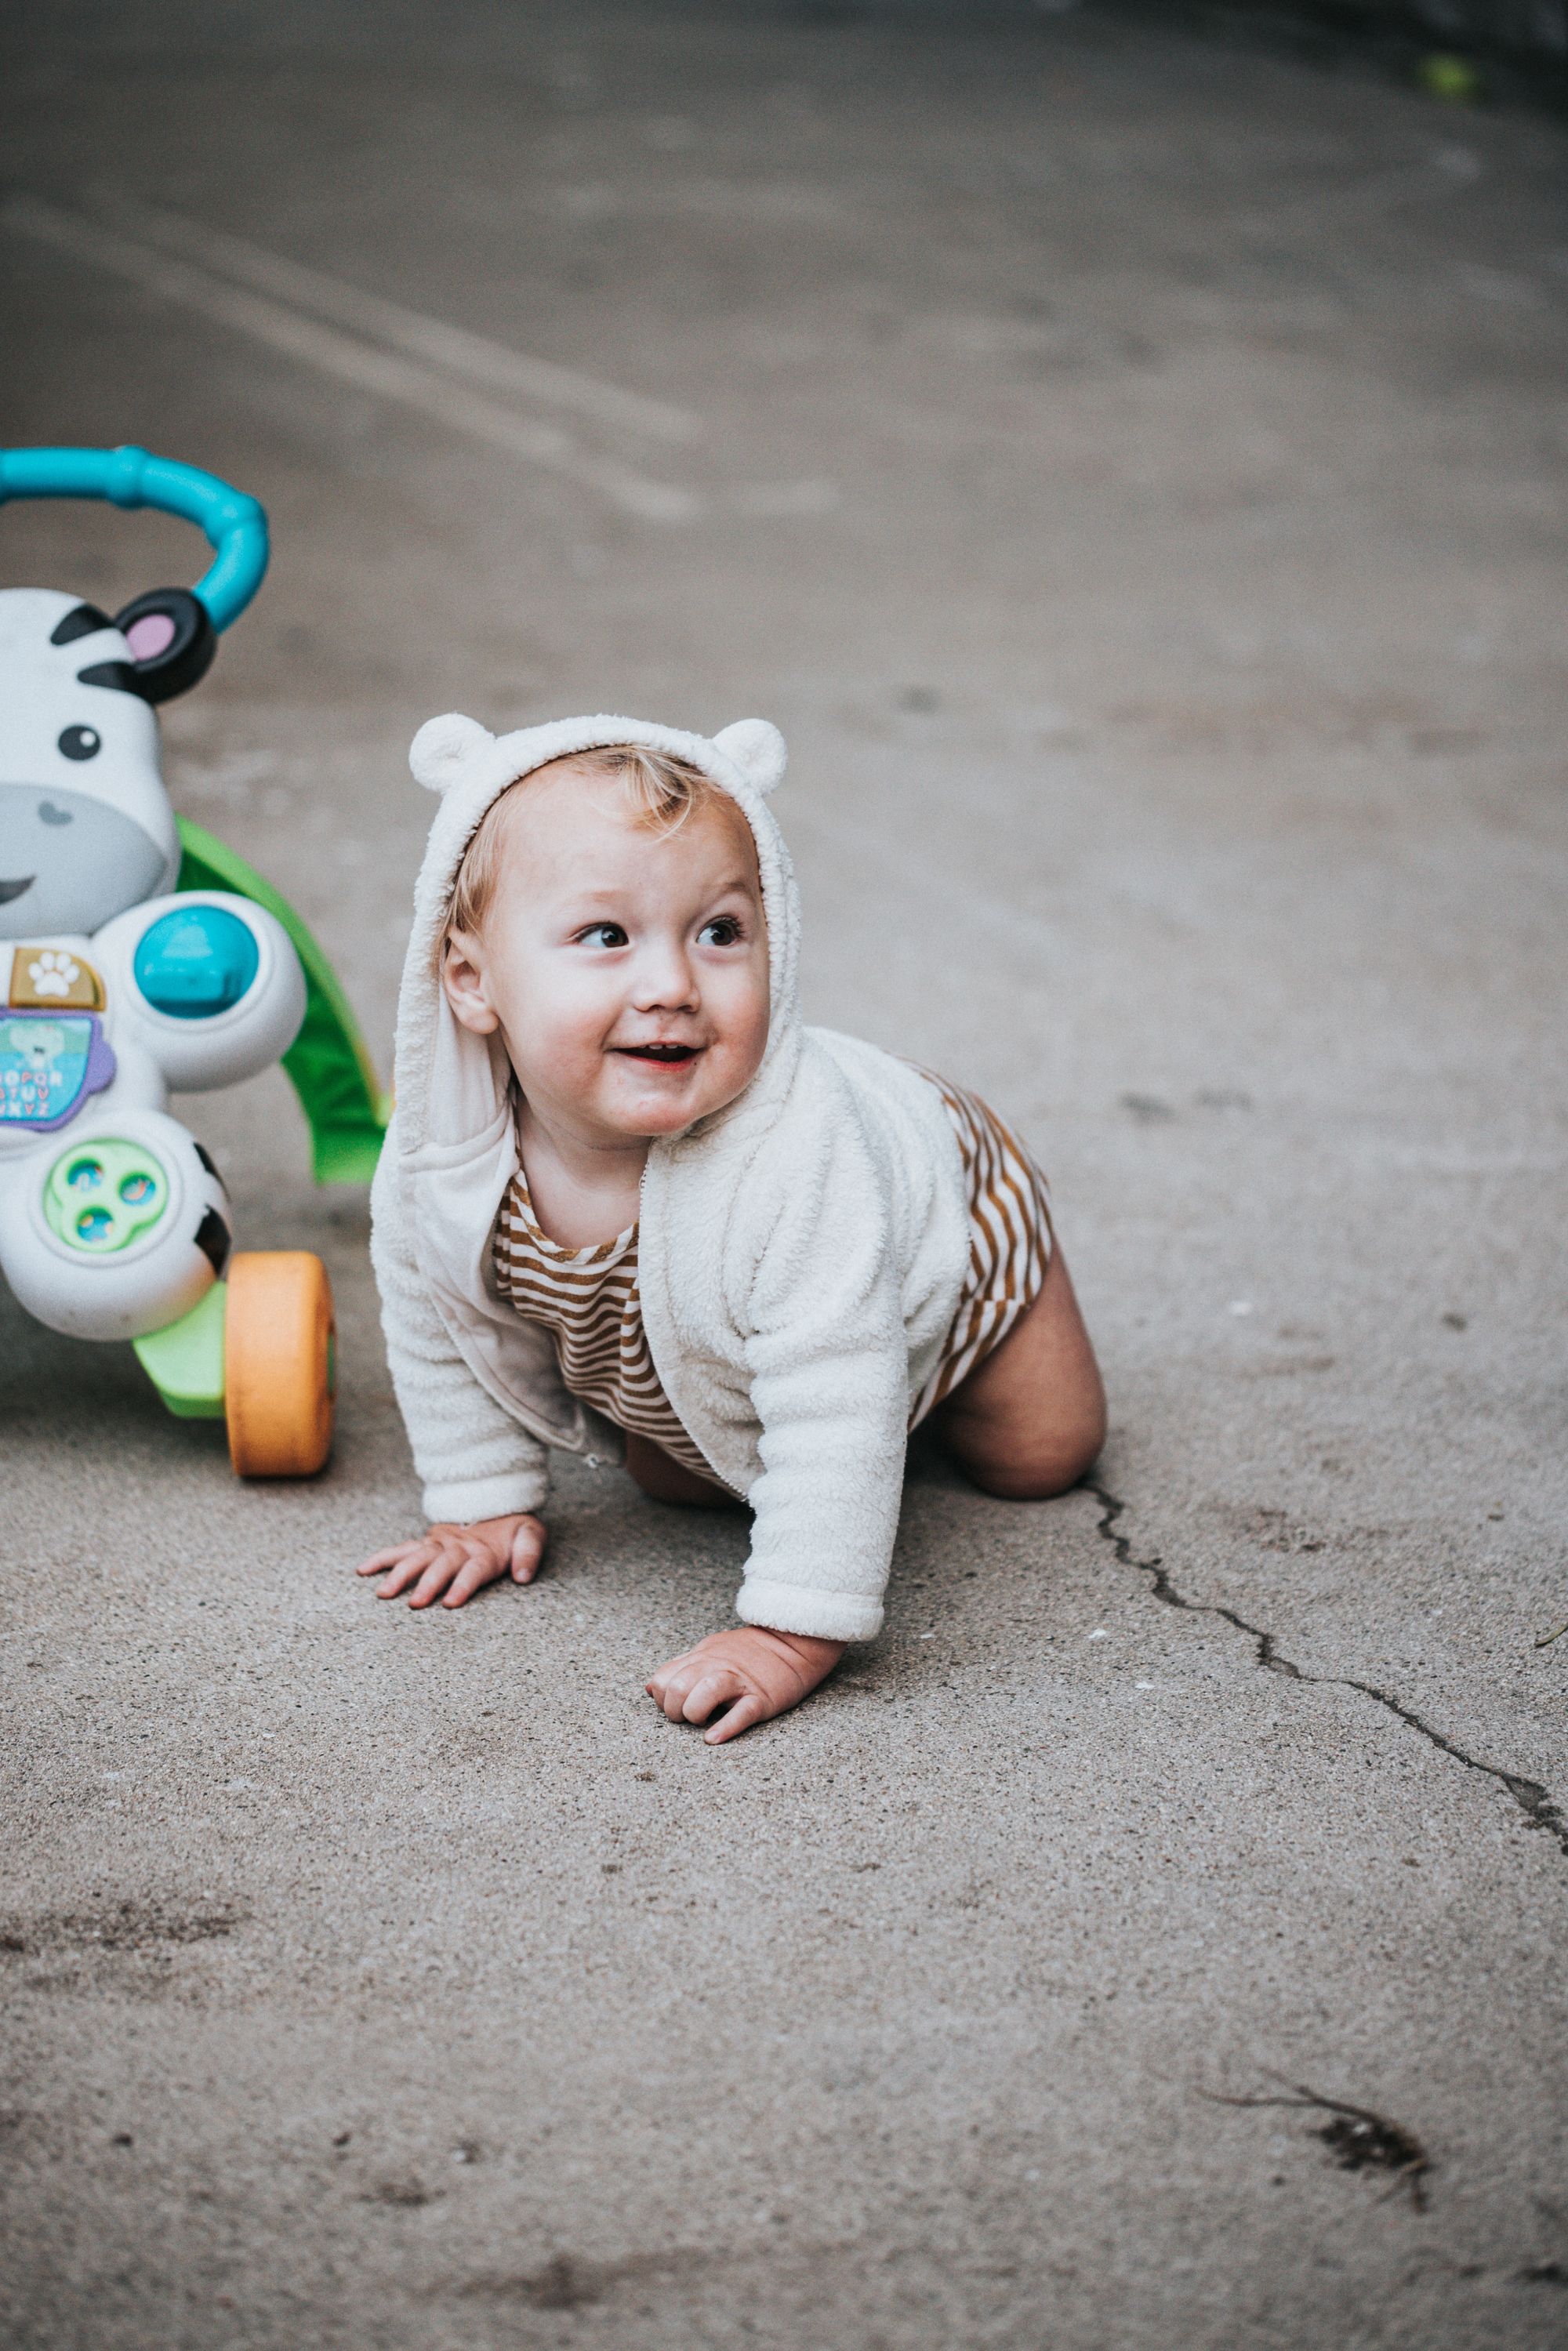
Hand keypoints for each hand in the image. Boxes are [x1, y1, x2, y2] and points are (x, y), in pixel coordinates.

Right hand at [355, 1514, 546, 1609]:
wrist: (499, 1504)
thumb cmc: (516, 1530)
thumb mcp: (532, 1535)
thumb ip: (529, 1554)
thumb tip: (522, 1576)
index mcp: (485, 1550)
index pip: (473, 1570)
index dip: (463, 1585)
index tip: (451, 1603)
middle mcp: (459, 1546)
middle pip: (442, 1565)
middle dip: (428, 1584)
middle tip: (414, 1604)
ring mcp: (440, 1543)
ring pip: (418, 1557)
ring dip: (400, 1574)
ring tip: (383, 1593)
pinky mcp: (428, 1542)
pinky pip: (402, 1549)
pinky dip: (383, 1558)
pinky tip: (363, 1570)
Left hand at [645, 1627, 844, 1744]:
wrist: (792, 1642)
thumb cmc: (749, 1651)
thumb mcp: (709, 1650)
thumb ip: (680, 1667)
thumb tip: (652, 1688)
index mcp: (701, 1657)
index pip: (663, 1678)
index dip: (662, 1698)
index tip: (676, 1706)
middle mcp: (716, 1666)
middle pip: (678, 1687)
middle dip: (675, 1711)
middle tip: (689, 1718)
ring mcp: (739, 1682)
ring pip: (704, 1693)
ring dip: (695, 1713)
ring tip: (702, 1723)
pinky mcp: (762, 1698)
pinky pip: (741, 1713)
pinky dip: (725, 1728)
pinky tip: (713, 1738)